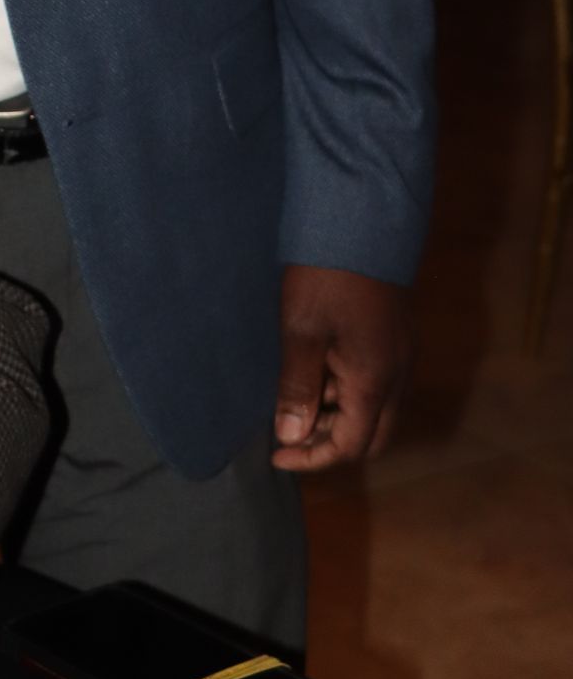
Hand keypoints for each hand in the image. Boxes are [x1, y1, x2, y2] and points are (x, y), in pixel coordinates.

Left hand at [272, 265, 410, 471]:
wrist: (362, 220)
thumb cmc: (325, 276)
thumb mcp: (300, 332)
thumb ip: (297, 389)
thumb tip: (291, 437)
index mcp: (374, 381)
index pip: (350, 445)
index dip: (313, 458)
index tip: (276, 455)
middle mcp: (397, 376)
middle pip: (371, 437)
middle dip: (330, 444)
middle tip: (289, 434)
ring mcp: (401, 355)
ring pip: (377, 411)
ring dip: (338, 417)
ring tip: (295, 399)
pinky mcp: (396, 338)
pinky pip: (378, 384)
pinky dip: (348, 393)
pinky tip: (316, 372)